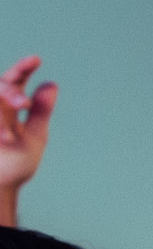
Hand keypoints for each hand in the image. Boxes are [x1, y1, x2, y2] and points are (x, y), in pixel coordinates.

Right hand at [0, 55, 57, 198]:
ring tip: (8, 136)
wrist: (0, 188)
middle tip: (22, 103)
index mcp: (10, 106)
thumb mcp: (34, 135)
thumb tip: (51, 84)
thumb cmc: (17, 163)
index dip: (23, 68)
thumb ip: (41, 111)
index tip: (36, 60)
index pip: (15, 80)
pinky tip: (3, 138)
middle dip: (10, 92)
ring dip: (0, 111)